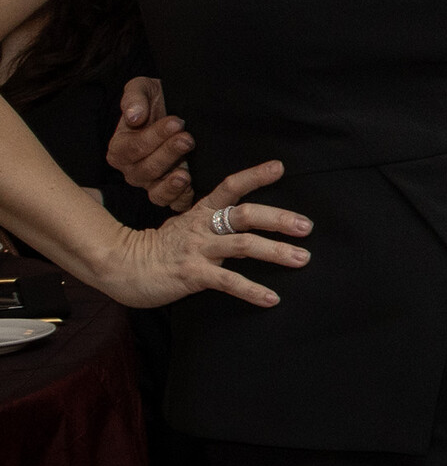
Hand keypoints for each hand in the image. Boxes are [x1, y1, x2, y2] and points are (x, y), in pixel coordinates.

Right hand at [95, 164, 309, 308]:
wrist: (120, 267)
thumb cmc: (160, 249)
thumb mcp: (188, 228)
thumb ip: (219, 226)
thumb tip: (256, 227)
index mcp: (202, 213)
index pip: (229, 187)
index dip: (254, 176)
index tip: (279, 167)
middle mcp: (202, 227)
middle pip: (244, 215)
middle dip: (278, 218)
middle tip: (307, 226)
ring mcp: (197, 250)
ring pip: (242, 245)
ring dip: (275, 252)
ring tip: (302, 258)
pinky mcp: (192, 274)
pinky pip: (227, 281)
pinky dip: (252, 290)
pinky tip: (272, 298)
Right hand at [107, 78, 195, 211]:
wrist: (188, 107)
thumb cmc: (161, 98)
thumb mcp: (145, 88)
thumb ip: (134, 97)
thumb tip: (133, 116)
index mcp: (121, 148)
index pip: (132, 148)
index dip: (153, 137)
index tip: (177, 122)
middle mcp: (133, 170)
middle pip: (145, 171)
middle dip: (168, 154)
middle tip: (188, 138)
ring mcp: (153, 184)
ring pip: (156, 192)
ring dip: (171, 184)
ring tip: (186, 173)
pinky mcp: (174, 192)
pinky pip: (174, 203)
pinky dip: (182, 199)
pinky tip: (193, 187)